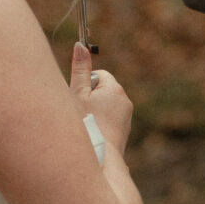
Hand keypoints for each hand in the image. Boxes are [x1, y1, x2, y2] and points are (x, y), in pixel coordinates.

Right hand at [72, 41, 133, 158]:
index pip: (99, 75)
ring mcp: (126, 117)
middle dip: (90, 98)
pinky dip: (100, 123)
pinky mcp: (124, 130)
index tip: (80, 99)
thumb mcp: (77, 93)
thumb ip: (80, 68)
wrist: (100, 159)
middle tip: (81, 112)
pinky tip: (94, 133)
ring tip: (88, 125)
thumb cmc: (85, 124)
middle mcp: (125, 100)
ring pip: (105, 105)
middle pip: (102, 90)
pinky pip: (109, 119)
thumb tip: (81, 45)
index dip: (85, 85)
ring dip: (94, 111)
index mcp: (115, 89)